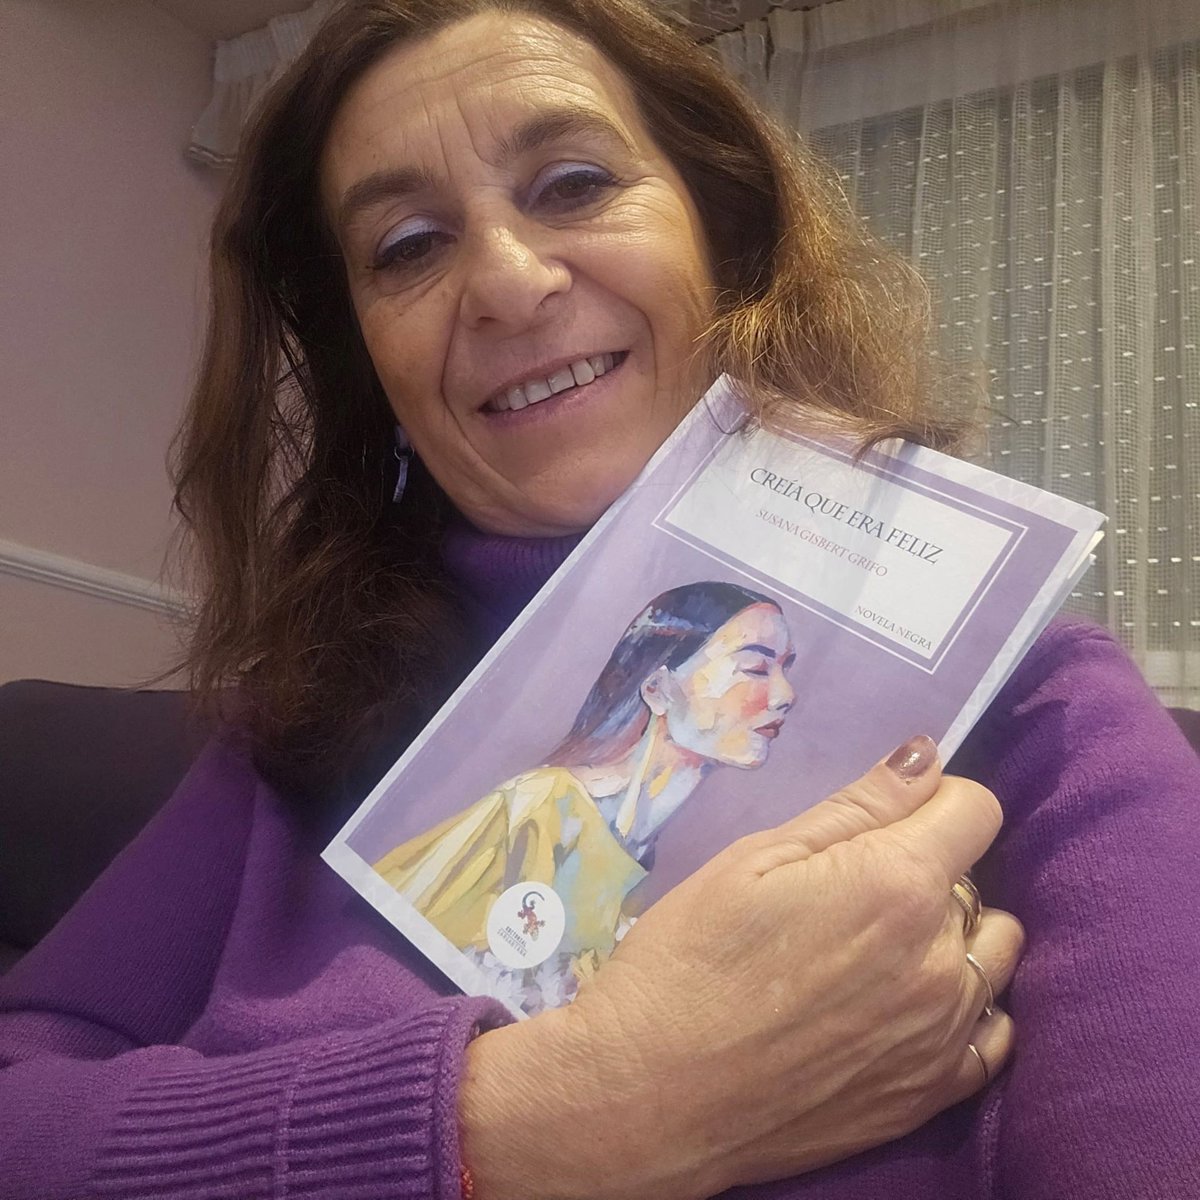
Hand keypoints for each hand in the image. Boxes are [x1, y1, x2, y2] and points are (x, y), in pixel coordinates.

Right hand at [460, 736, 1022, 1199]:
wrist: (651, 1094)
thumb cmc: (688, 958)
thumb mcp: (756, 860)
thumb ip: (856, 806)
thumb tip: (926, 756)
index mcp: (897, 885)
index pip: (976, 810)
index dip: (933, 801)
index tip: (886, 820)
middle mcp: (942, 960)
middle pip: (977, 882)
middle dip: (929, 871)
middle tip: (851, 892)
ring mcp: (946, 1036)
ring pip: (991, 953)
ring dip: (952, 937)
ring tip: (878, 950)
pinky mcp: (933, 1097)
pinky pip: (993, 1033)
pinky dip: (965, 1008)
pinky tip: (904, 1007)